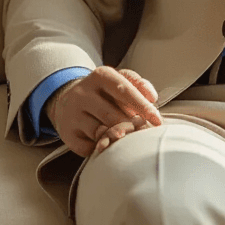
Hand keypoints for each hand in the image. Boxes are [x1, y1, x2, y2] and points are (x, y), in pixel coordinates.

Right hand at [46, 66, 162, 157]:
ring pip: (101, 133)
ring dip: (118, 138)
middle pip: (113, 116)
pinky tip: (107, 142)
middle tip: (144, 133)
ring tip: (126, 138)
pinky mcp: (67, 133)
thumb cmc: (104, 92)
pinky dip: (102, 147)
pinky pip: (90, 147)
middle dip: (132, 127)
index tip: (157, 120)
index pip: (124, 91)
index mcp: (100, 76)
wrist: (68, 100)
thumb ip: (139, 84)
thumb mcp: (120, 80)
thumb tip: (152, 98)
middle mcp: (83, 93)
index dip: (142, 107)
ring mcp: (72, 114)